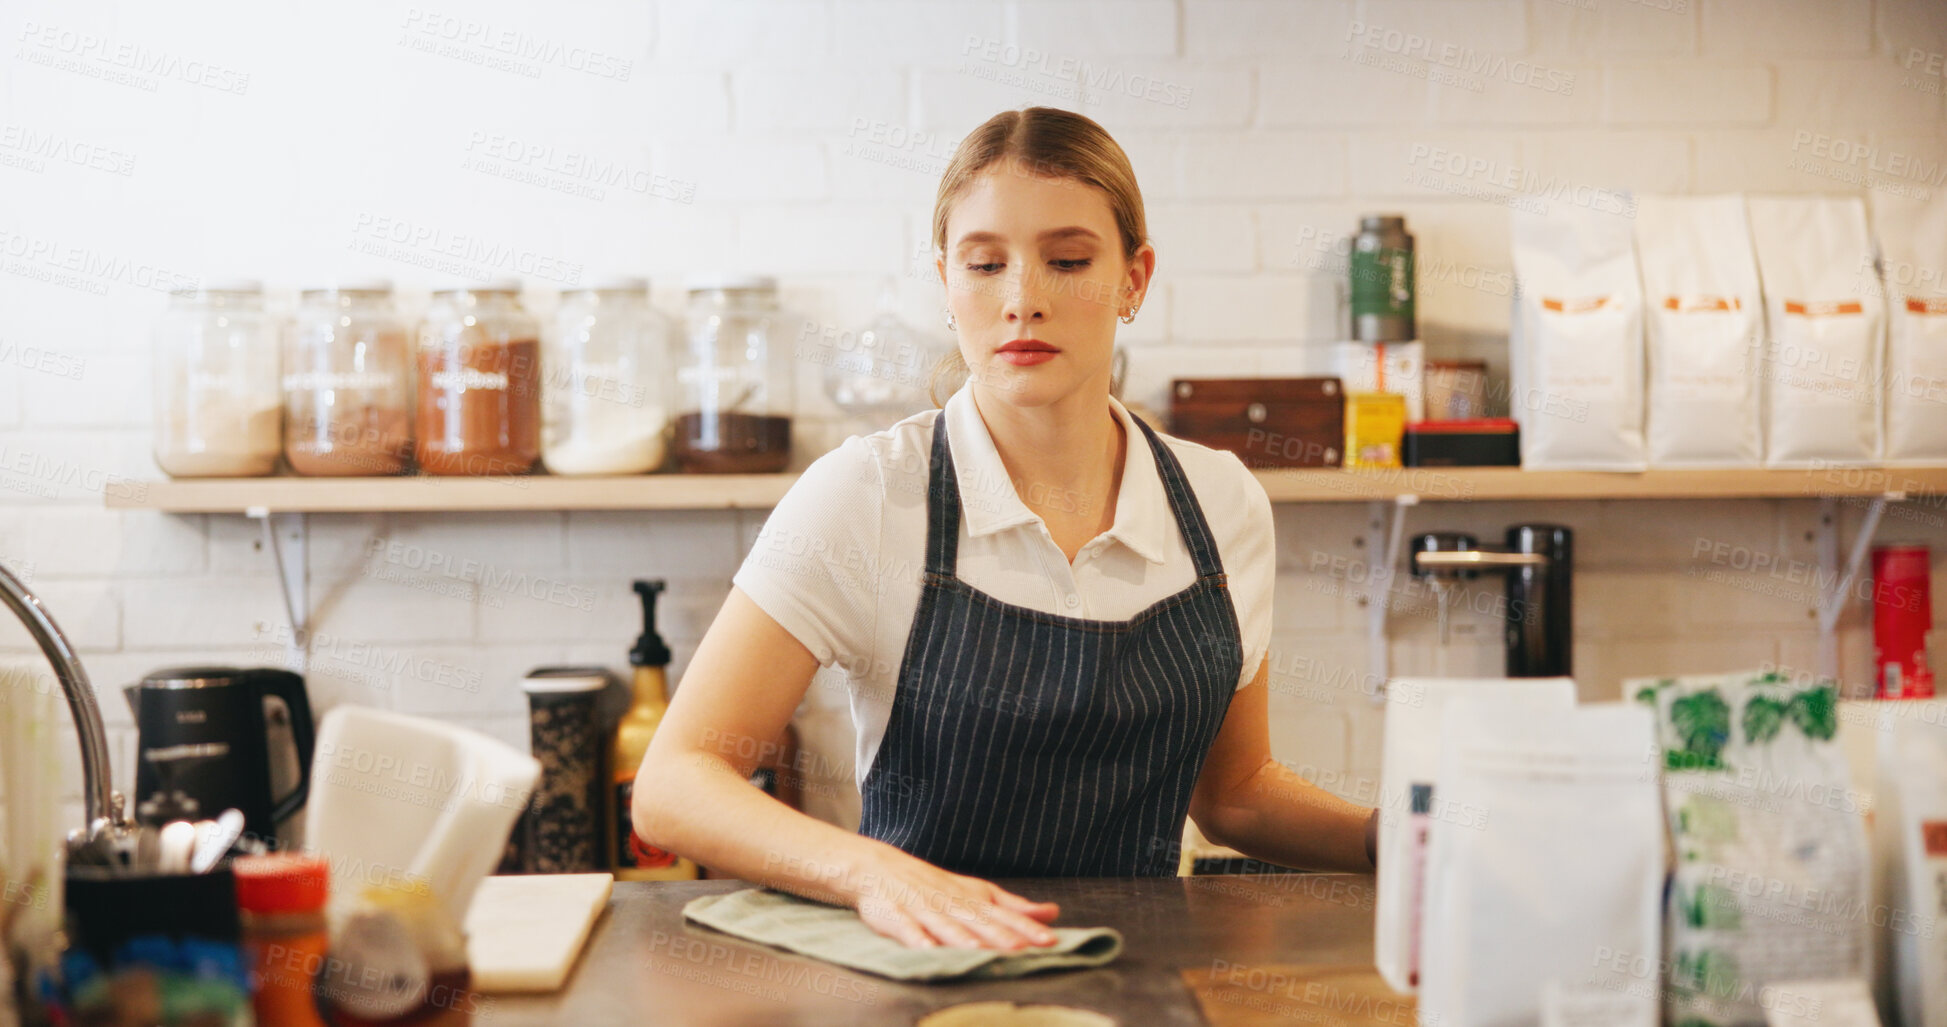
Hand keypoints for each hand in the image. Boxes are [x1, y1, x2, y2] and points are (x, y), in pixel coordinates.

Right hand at [847, 847, 1061, 949]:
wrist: (881, 867)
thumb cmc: (936, 886)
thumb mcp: (978, 892)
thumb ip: (1014, 907)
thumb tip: (1053, 912)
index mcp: (973, 901)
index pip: (1005, 916)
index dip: (1027, 928)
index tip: (1050, 941)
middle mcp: (952, 905)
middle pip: (979, 923)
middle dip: (1000, 937)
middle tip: (1023, 949)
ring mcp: (924, 910)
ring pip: (947, 927)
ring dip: (964, 939)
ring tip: (980, 952)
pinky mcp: (896, 917)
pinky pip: (907, 930)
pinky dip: (917, 940)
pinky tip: (927, 950)